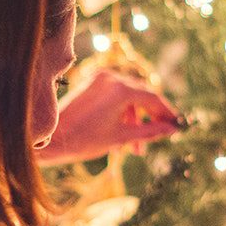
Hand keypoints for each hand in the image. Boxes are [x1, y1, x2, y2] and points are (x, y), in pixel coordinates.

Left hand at [36, 69, 182, 165]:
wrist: (51, 139)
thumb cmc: (84, 140)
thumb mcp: (121, 137)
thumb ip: (150, 131)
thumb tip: (171, 129)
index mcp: (120, 89)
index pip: (153, 97)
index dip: (166, 112)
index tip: (175, 124)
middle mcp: (111, 78)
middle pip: (141, 95)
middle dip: (150, 117)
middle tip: (160, 134)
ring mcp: (99, 79)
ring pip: (128, 97)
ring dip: (135, 118)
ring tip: (136, 147)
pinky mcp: (90, 83)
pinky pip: (114, 95)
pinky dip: (122, 111)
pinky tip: (123, 132)